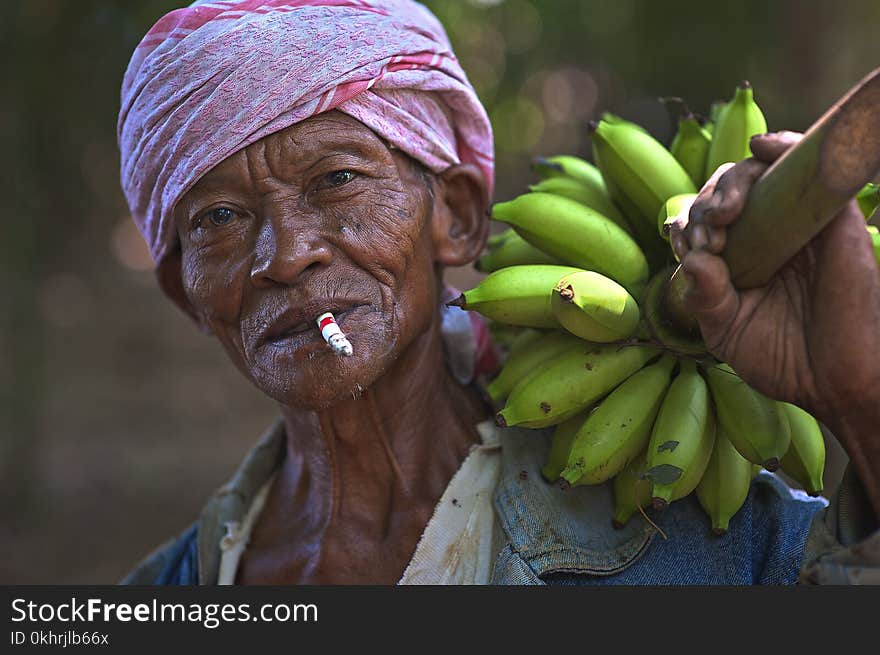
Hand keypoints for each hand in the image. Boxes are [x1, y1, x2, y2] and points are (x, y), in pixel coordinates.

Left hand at [669, 131, 879, 428]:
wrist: (836, 381)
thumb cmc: (782, 358)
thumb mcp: (726, 330)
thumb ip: (704, 296)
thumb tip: (691, 258)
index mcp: (734, 258)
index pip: (701, 220)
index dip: (688, 225)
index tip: (689, 250)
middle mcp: (763, 234)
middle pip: (727, 190)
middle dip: (707, 202)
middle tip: (708, 232)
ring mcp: (796, 223)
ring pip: (761, 173)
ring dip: (733, 180)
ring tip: (724, 210)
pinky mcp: (831, 217)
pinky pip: (808, 165)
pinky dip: (784, 145)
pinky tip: (760, 146)